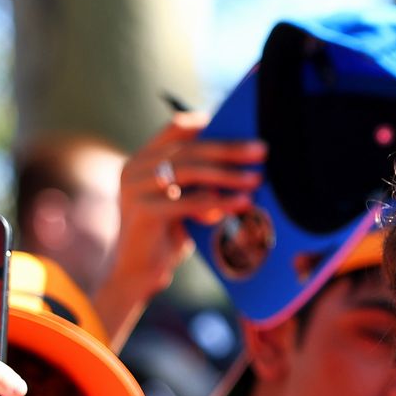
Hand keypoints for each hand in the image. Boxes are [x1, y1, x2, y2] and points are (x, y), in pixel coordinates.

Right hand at [97, 112, 264, 344]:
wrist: (140, 272)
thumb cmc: (169, 234)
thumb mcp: (185, 199)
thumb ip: (201, 180)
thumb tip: (245, 160)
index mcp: (144, 159)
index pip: (176, 129)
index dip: (209, 123)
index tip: (241, 122)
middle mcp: (134, 168)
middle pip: (188, 149)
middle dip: (229, 149)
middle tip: (261, 150)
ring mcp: (134, 189)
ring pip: (187, 171)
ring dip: (227, 174)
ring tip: (257, 178)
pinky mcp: (141, 212)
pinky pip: (186, 202)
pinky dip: (217, 202)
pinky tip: (243, 203)